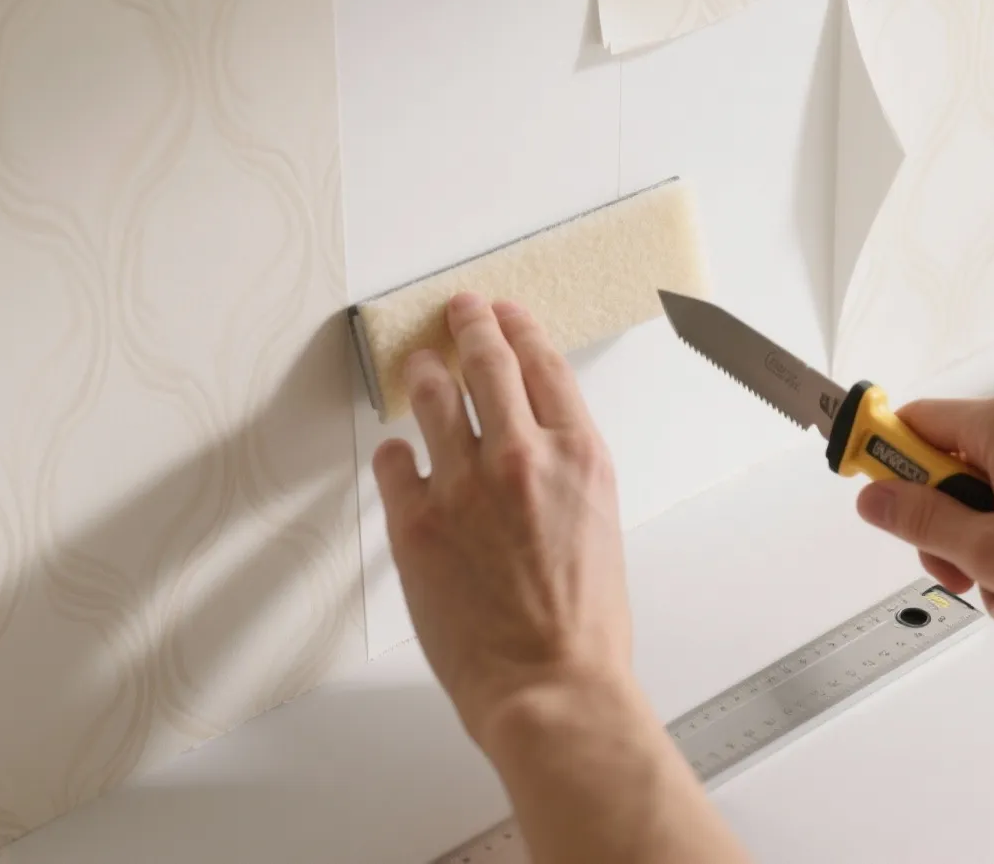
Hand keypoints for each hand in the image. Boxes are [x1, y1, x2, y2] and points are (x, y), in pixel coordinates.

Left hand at [372, 293, 634, 746]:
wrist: (552, 684)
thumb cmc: (584, 627)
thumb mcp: (600, 525)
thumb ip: (565, 476)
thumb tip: (535, 453)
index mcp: (578, 455)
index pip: (544, 364)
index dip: (520, 329)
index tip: (506, 313)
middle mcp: (520, 455)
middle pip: (486, 362)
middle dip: (469, 325)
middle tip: (459, 310)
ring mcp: (463, 484)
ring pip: (433, 397)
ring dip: (425, 372)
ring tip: (420, 363)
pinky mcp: (416, 520)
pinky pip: (393, 460)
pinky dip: (394, 450)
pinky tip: (396, 449)